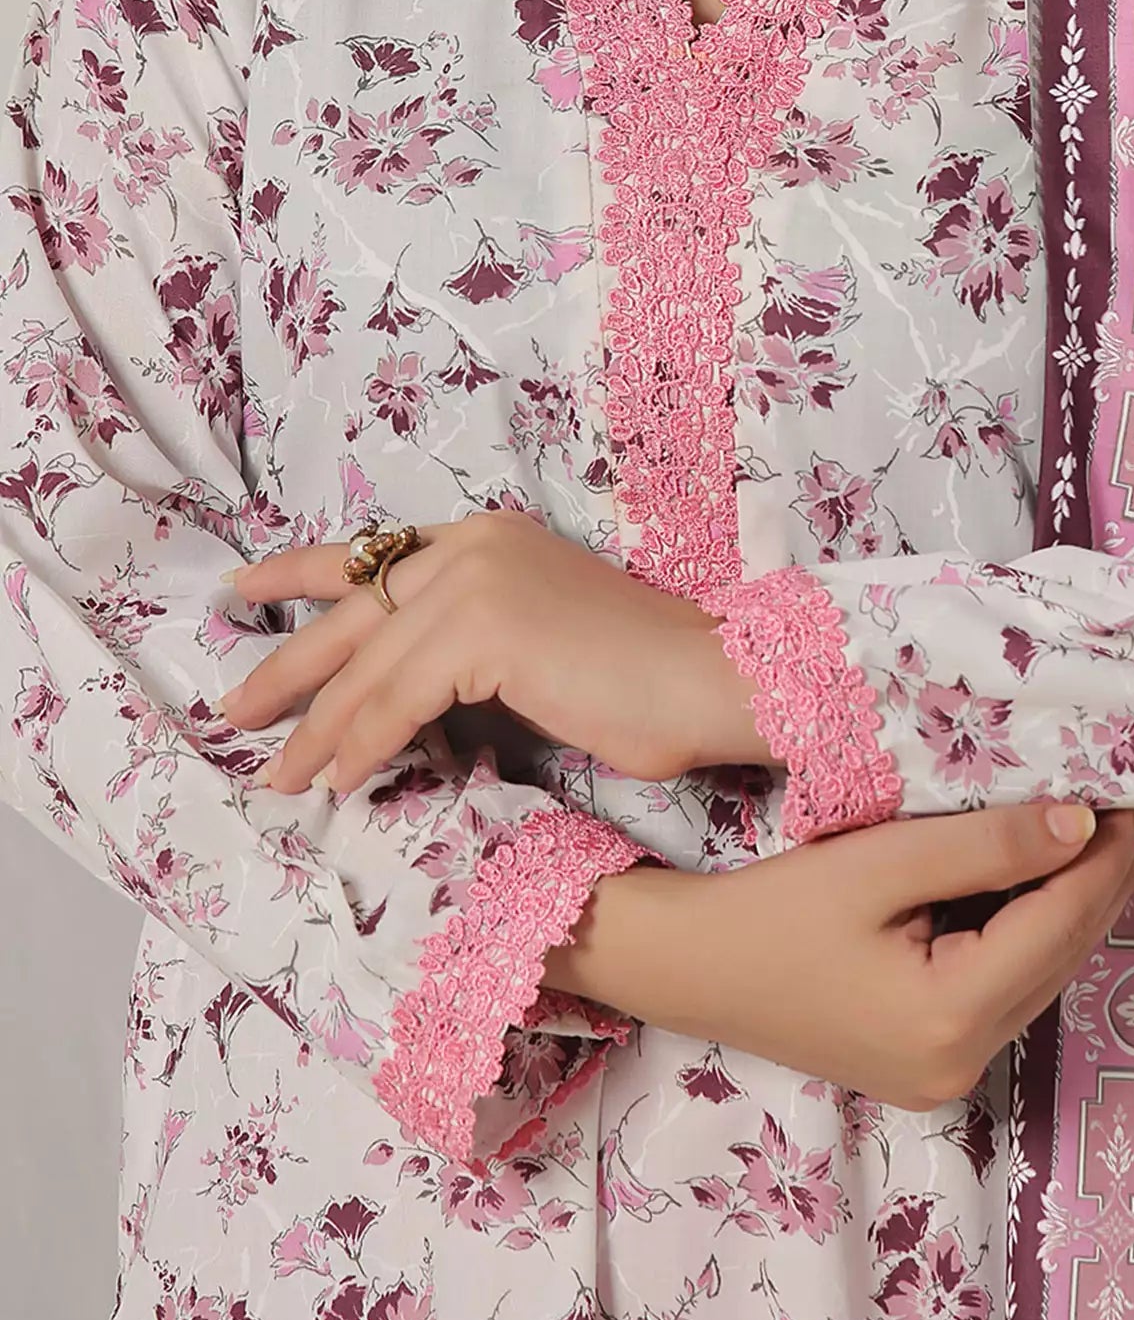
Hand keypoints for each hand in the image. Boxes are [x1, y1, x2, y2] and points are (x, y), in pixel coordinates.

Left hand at [214, 511, 772, 793]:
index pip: (372, 557)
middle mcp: (473, 546)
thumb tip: (397, 696)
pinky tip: (339, 780)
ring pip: (367, 667)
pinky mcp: (483, 629)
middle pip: (352, 613)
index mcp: (487, 538)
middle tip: (233, 713)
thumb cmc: (643, 683)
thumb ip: (468, 650)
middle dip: (287, 669)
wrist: (713, 681)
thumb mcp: (536, 646)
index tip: (244, 594)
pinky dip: (362, 745)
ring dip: (318, 731)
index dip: (298, 576)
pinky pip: (396, 699)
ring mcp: (477, 580)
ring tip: (282, 776)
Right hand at [548, 802, 1133, 1109]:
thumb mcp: (879, 862)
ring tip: (1099, 842)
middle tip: (1133, 815)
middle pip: (1056, 959)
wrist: (690, 968)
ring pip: (1036, 978)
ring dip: (1067, 912)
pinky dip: (1027, 939)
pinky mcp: (927, 1066)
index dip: (1101, 862)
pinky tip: (1040, 888)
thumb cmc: (772, 909)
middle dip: (1096, 886)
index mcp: (949, 1018)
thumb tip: (1081, 824)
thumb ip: (985, 845)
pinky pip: (1002, 993)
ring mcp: (944, 1075)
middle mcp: (960, 1065)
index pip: (1053, 925)